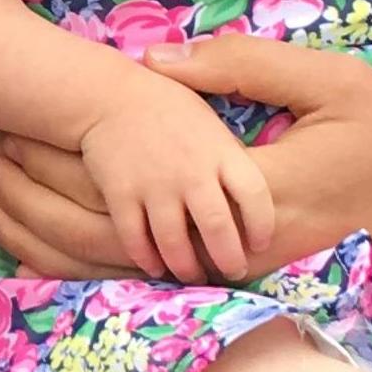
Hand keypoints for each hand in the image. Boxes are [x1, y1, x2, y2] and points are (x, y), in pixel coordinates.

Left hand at [0, 35, 371, 326]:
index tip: (6, 129)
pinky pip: (154, 295)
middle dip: (36, 210)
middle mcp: (236, 262)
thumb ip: (244, 68)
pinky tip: (50, 251)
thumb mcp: (336, 85)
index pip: (128, 193)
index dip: (59, 166)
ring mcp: (242, 292)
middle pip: (107, 248)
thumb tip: (151, 62)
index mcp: (250, 203)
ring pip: (122, 283)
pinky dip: (97, 273)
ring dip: (52, 249)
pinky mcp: (248, 303)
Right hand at [75, 76, 274, 281]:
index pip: (256, 197)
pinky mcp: (121, 194)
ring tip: (192, 275)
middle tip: (232, 271)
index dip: (262, 226)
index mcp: (221, 151)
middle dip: (229, 259)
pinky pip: (136, 239)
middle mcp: (191, 172)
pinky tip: (154, 265)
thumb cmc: (166, 107)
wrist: (108, 95)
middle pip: (218, 230)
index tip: (261, 242)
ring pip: (175, 243)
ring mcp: (154, 185)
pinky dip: (146, 258)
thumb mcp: (210, 121)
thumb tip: (249, 194)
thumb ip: (228, 158)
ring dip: (187, 268)